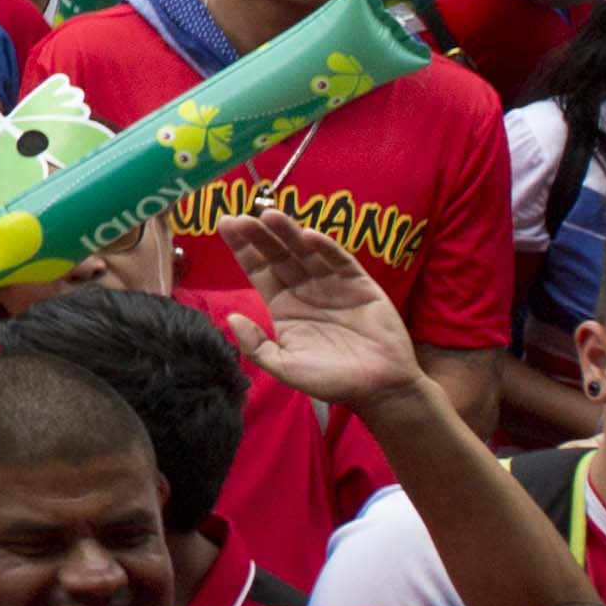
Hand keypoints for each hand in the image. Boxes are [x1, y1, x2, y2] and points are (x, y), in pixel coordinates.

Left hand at [218, 205, 427, 416]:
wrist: (380, 389)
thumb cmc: (331, 380)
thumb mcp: (285, 367)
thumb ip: (256, 346)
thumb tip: (230, 318)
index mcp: (283, 304)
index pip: (257, 269)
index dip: (242, 247)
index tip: (225, 224)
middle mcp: (304, 289)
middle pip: (277, 255)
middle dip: (259, 236)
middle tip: (241, 218)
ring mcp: (331, 284)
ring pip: (305, 251)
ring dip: (288, 233)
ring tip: (269, 216)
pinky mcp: (360, 284)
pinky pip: (340, 261)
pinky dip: (326, 247)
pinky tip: (309, 236)